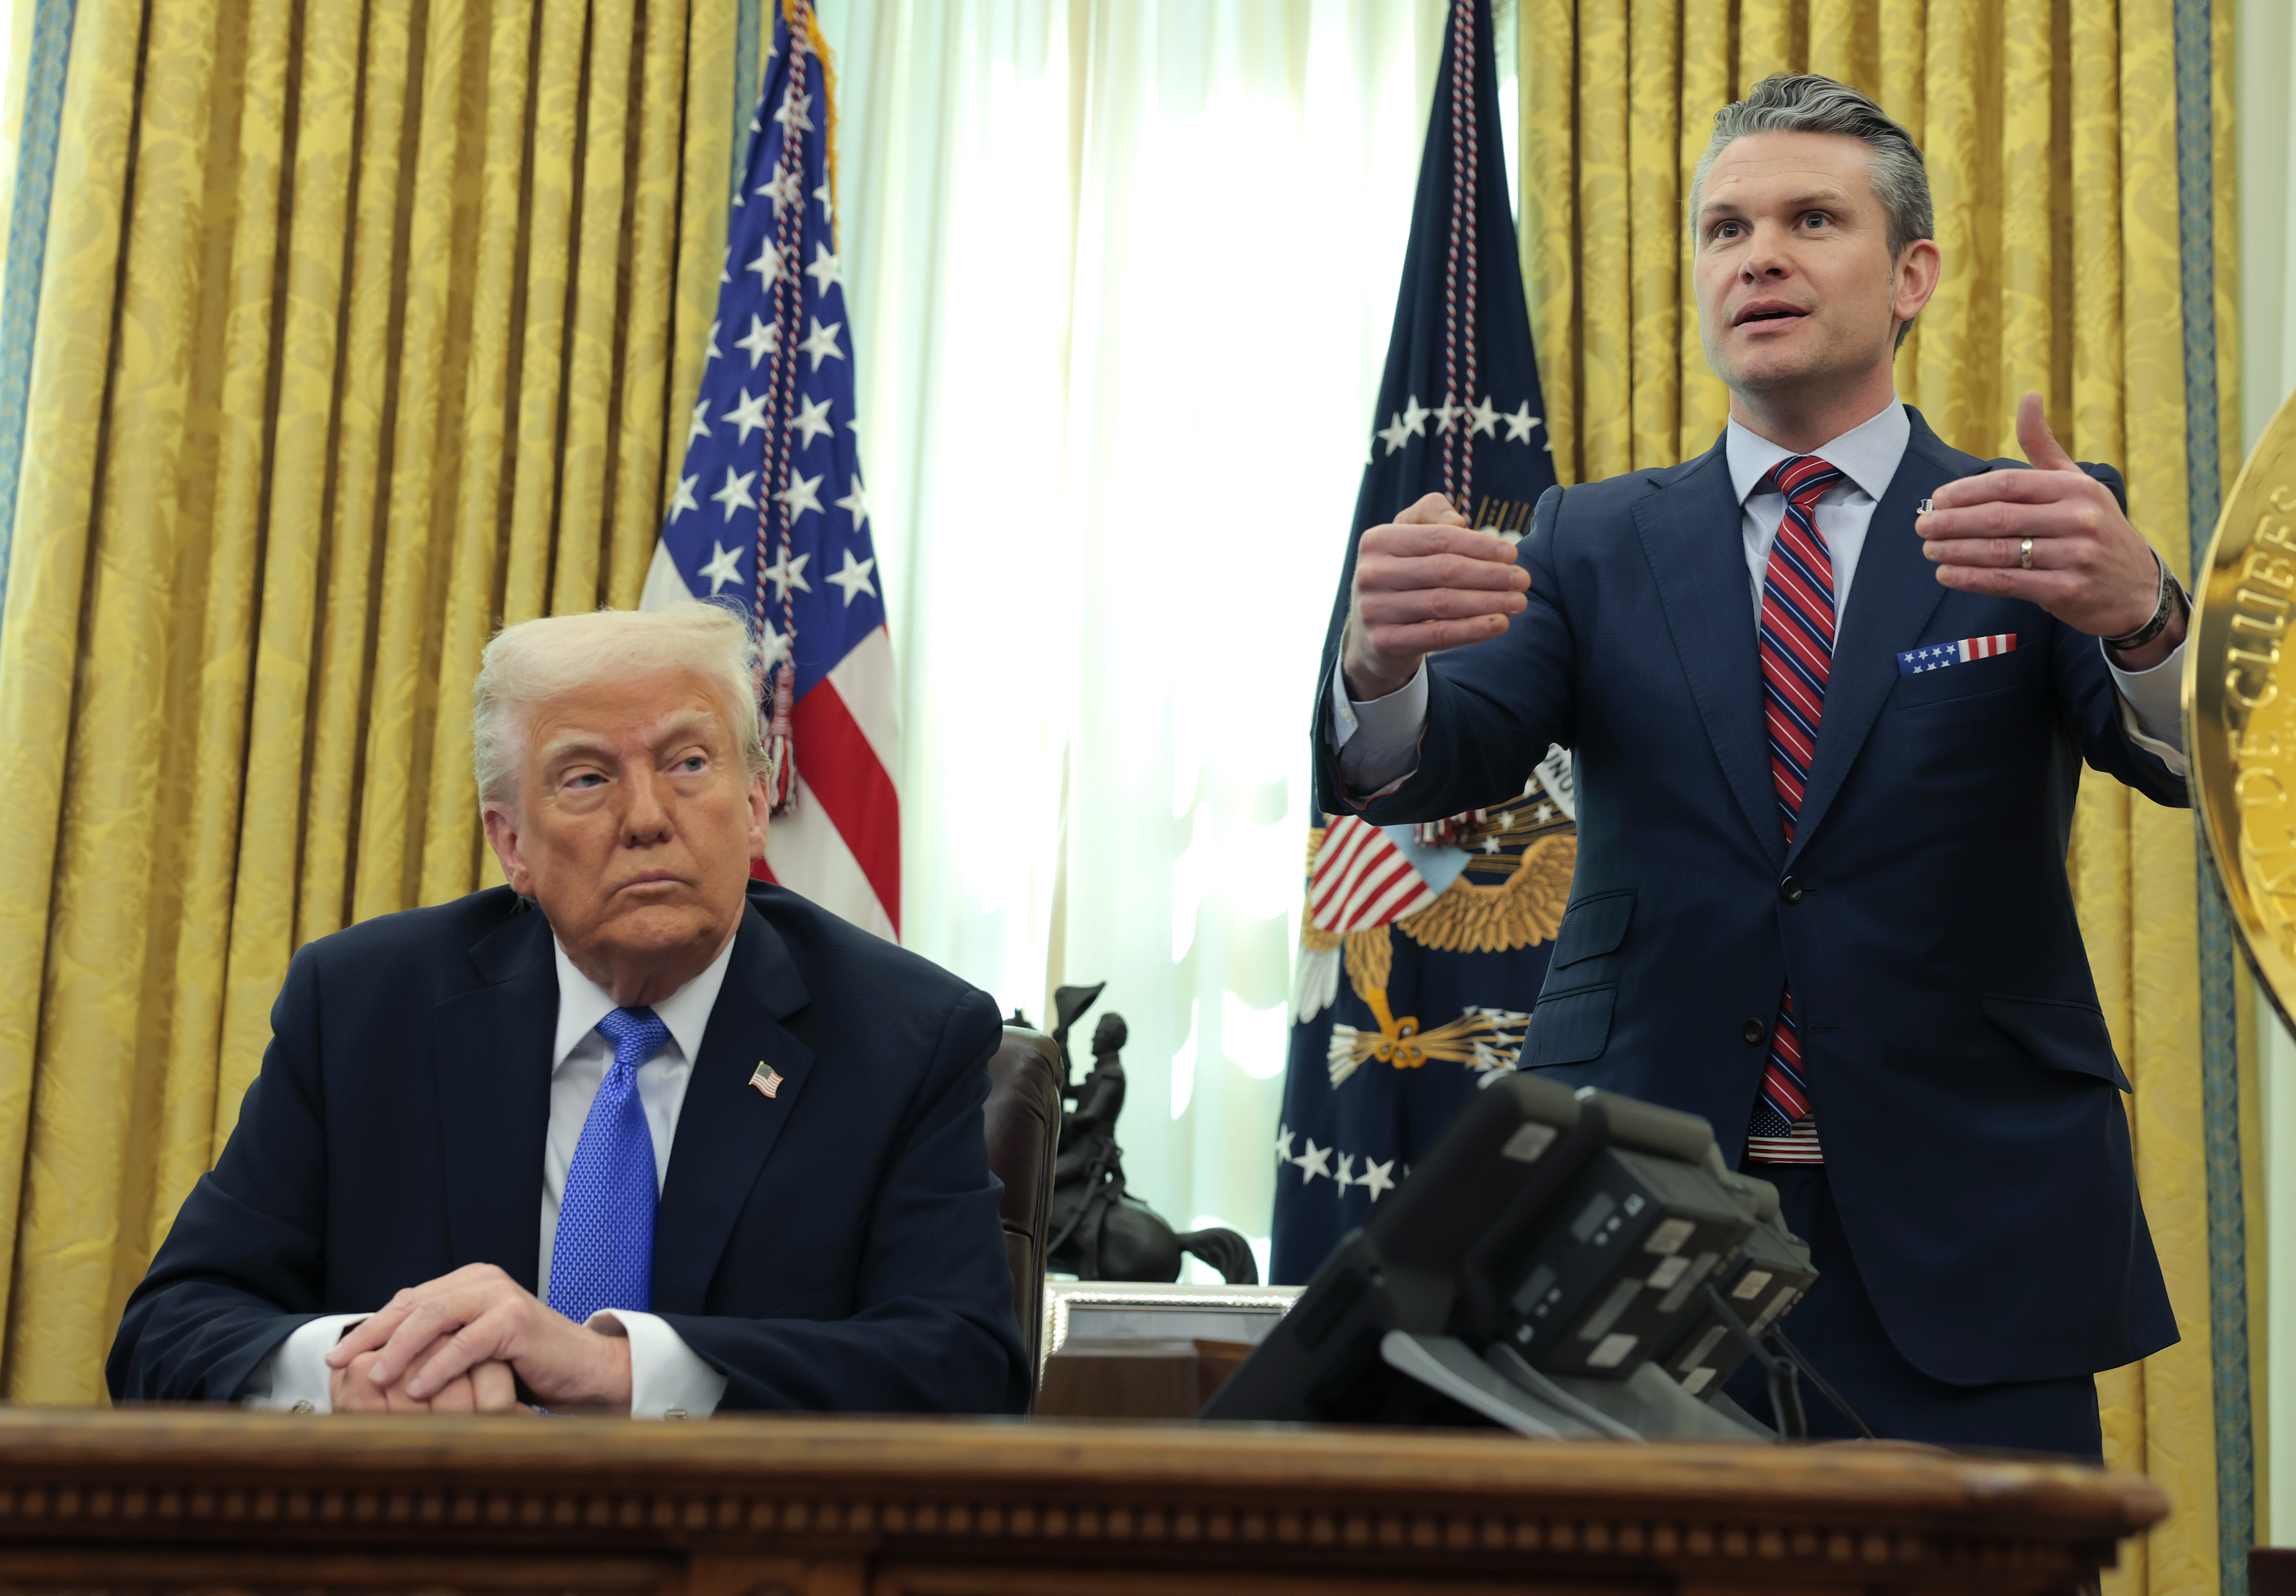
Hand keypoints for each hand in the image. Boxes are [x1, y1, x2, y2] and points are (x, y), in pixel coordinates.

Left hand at [326, 1264, 633, 1413]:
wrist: (582, 1370)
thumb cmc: (525, 1366)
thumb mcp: (473, 1349)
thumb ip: (438, 1341)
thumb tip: (378, 1358)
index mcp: (469, 1282)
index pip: (407, 1300)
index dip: (370, 1327)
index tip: (337, 1355)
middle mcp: (483, 1280)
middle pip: (414, 1304)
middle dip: (373, 1335)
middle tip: (339, 1362)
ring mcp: (500, 1296)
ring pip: (435, 1317)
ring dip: (399, 1350)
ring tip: (375, 1377)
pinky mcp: (516, 1320)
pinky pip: (466, 1343)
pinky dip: (439, 1367)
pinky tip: (418, 1389)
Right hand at [1341, 492, 1529, 700]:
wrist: (1371, 634)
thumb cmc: (1402, 575)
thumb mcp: (1408, 536)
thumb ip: (1431, 514)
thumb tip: (1459, 523)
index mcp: (1377, 540)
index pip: (1439, 538)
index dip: (1480, 545)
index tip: (1512, 554)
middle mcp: (1370, 573)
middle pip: (1444, 570)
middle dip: (1491, 574)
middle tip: (1523, 580)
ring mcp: (1374, 610)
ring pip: (1444, 603)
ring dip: (1489, 602)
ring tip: (1519, 602)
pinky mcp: (1384, 642)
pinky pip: (1437, 636)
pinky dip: (1473, 630)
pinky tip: (1499, 624)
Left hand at [1917, 392, 2185, 669]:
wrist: (2138, 587)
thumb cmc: (2096, 529)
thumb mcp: (2077, 483)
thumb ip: (2044, 446)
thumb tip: (2028, 395)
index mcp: (2075, 488)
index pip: (2009, 484)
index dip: (1966, 491)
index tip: (1936, 499)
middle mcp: (2078, 519)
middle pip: (1998, 518)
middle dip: (1952, 522)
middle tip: (1921, 525)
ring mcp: (2075, 556)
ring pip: (1999, 551)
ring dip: (1955, 550)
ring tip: (1928, 549)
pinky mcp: (2067, 591)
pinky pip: (2007, 582)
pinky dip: (1971, 579)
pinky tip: (1946, 574)